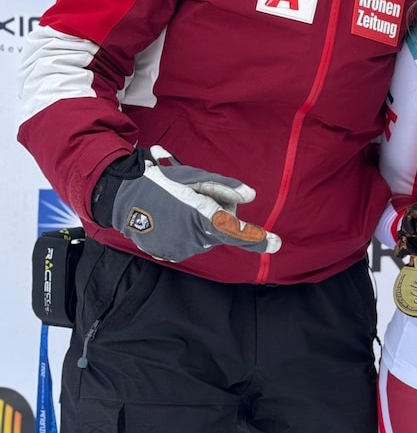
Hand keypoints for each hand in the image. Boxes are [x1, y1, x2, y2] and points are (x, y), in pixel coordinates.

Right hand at [111, 147, 281, 262]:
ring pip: (205, 238)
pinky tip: (172, 219)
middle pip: (220, 231)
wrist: (124, 197)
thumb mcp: (195, 177)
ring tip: (179, 206)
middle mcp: (194, 238)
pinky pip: (189, 244)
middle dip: (217, 216)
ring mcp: (181, 249)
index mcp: (202, 217)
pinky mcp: (169, 255)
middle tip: (197, 198)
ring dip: (200, 225)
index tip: (277, 243)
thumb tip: (250, 195)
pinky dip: (186, 233)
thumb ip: (224, 187)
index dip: (257, 238)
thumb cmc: (163, 182)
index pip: (236, 230)